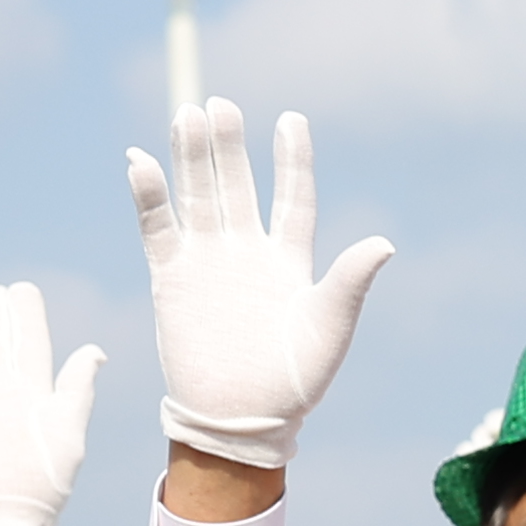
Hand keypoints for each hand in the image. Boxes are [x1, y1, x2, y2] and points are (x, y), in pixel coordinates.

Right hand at [118, 98, 391, 470]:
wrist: (243, 419)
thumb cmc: (295, 381)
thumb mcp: (329, 328)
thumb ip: (350, 281)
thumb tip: (384, 242)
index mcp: (290, 262)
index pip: (292, 198)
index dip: (291, 160)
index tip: (292, 119)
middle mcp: (247, 253)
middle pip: (237, 186)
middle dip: (229, 147)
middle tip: (221, 105)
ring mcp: (208, 262)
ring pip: (198, 197)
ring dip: (190, 158)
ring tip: (187, 114)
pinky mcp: (172, 278)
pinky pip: (158, 229)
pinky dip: (149, 197)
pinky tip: (140, 161)